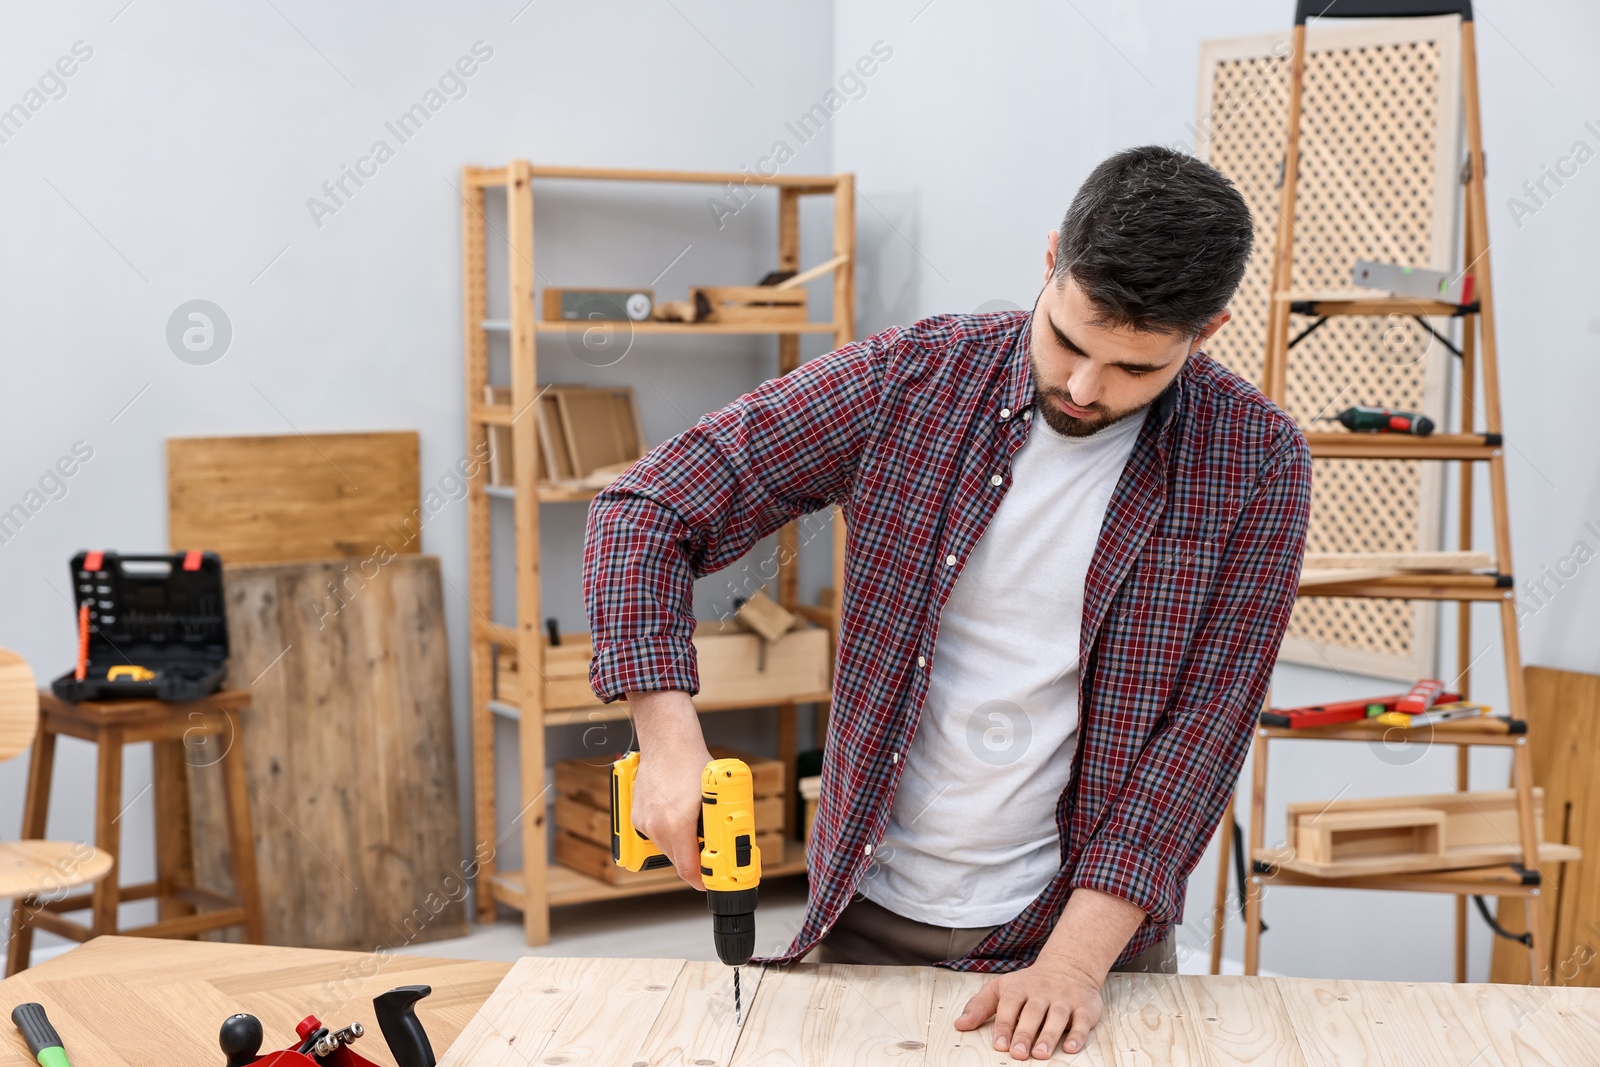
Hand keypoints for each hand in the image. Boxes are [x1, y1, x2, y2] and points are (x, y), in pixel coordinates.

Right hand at [627, 690, 712, 889]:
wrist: (667, 740)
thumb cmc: (694, 764)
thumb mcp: (713, 798)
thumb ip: (717, 825)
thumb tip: (727, 846)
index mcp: (677, 825)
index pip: (688, 870)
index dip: (703, 879)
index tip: (712, 880)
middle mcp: (656, 827)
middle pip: (677, 861)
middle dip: (694, 860)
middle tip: (711, 853)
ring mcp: (643, 821)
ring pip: (666, 848)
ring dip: (681, 846)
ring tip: (694, 828)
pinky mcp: (636, 815)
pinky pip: (655, 834)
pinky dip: (668, 833)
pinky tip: (678, 816)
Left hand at [953, 957, 1104, 1059]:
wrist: (1069, 966)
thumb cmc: (1029, 984)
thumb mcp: (1002, 988)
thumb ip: (980, 1006)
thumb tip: (959, 1025)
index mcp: (1019, 988)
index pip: (1010, 1004)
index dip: (1004, 1024)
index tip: (999, 1045)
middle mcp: (1042, 993)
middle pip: (1033, 1012)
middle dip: (1025, 1033)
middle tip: (1017, 1053)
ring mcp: (1064, 999)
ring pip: (1057, 1016)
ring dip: (1049, 1036)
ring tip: (1040, 1054)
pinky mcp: (1084, 1007)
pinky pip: (1082, 1021)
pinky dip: (1077, 1034)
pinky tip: (1070, 1047)